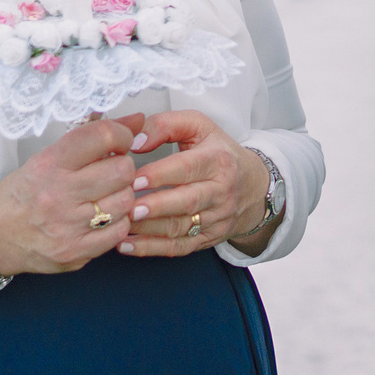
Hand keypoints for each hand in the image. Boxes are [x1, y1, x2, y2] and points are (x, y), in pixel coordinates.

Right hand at [0, 113, 144, 279]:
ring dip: (122, 195)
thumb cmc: (25, 192)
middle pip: (123, 170)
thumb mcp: (48, 157)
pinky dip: (117, 222)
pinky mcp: (75, 253)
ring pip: (126, 201)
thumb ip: (92, 138)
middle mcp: (58, 195)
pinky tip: (102, 218)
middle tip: (110, 172)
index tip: (119, 142)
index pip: (103, 137)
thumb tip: (138, 120)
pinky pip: (120, 230)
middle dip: (123, 167)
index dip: (122, 135)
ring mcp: (67, 227)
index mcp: (50, 164)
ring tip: (105, 196)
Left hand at [117, 111, 276, 256]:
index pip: (188, 168)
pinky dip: (151, 249)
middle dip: (156, 207)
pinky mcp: (209, 238)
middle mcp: (221, 191)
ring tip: (120, 226)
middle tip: (128, 209)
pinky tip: (127, 245)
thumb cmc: (218, 152)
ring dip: (148, 230)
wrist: (254, 186)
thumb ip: (165, 125)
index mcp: (218, 160)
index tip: (134, 180)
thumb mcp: (199, 126)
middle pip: (187, 201)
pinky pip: (179, 247)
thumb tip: (135, 142)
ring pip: (181, 227)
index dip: (160, 175)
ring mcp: (217, 218)